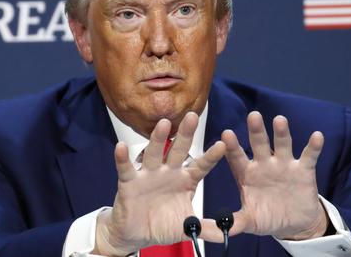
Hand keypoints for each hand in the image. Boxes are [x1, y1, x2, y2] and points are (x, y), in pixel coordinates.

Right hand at [93, 112, 225, 255]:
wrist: (137, 233)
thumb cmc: (162, 224)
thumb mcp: (187, 227)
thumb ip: (206, 228)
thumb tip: (228, 233)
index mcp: (185, 180)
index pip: (201, 165)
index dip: (211, 156)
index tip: (222, 144)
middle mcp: (168, 172)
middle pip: (178, 150)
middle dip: (185, 134)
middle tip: (193, 116)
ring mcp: (149, 175)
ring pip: (155, 153)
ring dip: (158, 139)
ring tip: (164, 124)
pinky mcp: (129, 182)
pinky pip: (126, 168)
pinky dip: (123, 158)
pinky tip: (122, 146)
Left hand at [214, 111, 327, 240]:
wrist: (293, 223)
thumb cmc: (267, 217)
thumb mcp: (250, 221)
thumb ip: (235, 222)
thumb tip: (217, 228)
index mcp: (247, 174)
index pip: (237, 157)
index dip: (232, 146)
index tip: (226, 134)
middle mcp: (264, 164)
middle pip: (259, 144)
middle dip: (256, 130)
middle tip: (253, 116)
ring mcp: (284, 165)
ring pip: (282, 145)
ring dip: (282, 133)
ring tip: (280, 120)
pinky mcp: (303, 170)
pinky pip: (308, 156)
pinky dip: (313, 146)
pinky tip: (317, 136)